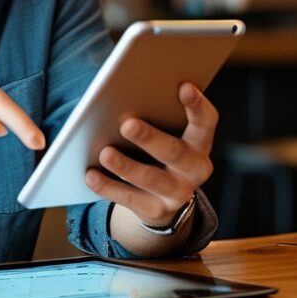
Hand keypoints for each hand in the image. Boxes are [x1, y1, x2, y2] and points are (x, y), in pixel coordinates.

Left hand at [85, 82, 216, 227]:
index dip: (197, 105)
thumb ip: (156, 115)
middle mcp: (194, 169)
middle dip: (150, 138)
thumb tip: (125, 93)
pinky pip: (128, 198)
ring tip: (105, 152)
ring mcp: (176, 193)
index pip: (205, 122)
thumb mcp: (167, 132)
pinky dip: (107, 186)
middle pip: (175, 152)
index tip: (185, 86)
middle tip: (127, 124)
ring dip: (126, 166)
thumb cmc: (159, 149)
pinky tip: (90, 175)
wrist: (163, 198)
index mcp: (199, 143)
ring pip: (150, 178)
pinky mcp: (154, 210)